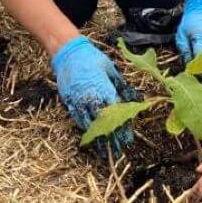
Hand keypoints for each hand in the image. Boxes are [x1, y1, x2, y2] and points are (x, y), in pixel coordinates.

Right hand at [51, 35, 139, 157]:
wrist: (68, 52)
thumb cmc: (92, 58)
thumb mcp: (110, 68)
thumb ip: (120, 85)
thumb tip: (134, 98)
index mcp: (103, 88)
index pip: (115, 113)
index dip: (122, 127)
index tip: (127, 139)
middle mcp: (90, 97)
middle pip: (103, 122)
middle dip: (111, 137)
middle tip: (118, 150)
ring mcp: (77, 100)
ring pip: (88, 123)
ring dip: (97, 138)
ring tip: (104, 150)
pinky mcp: (68, 100)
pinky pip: (76, 118)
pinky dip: (84, 128)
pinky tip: (90, 137)